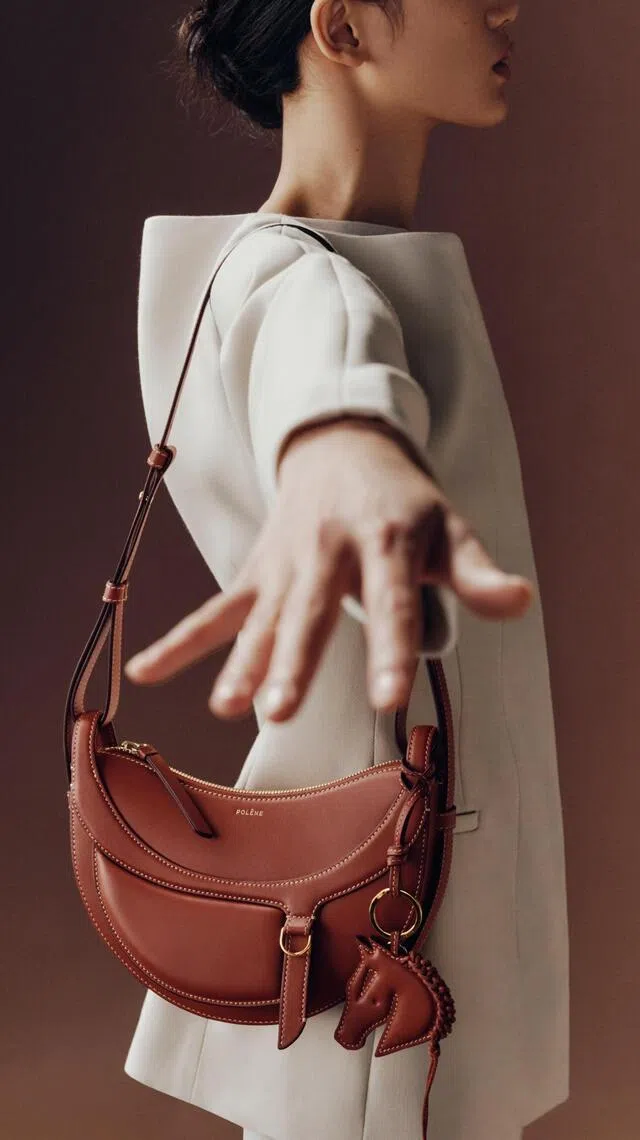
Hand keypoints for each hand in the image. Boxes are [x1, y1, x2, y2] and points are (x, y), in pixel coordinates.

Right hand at [124, 417, 533, 720]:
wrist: (340, 443)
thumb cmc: (403, 499)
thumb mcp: (447, 527)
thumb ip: (476, 572)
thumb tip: (520, 602)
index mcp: (383, 542)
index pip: (390, 605)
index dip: (390, 650)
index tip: (388, 697)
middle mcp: (328, 553)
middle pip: (311, 615)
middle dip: (294, 664)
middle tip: (280, 712)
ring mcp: (285, 564)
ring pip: (260, 618)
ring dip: (241, 662)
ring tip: (228, 707)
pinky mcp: (256, 573)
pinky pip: (216, 612)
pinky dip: (179, 642)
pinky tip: (144, 673)